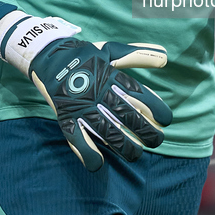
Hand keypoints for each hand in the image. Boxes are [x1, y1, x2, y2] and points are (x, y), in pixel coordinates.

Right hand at [29, 38, 171, 170]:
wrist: (48, 55)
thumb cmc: (85, 55)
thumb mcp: (111, 51)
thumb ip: (138, 55)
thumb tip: (165, 57)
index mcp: (109, 74)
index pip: (137, 93)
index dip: (154, 107)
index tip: (167, 120)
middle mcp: (97, 91)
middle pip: (125, 115)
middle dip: (145, 131)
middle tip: (157, 141)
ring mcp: (80, 105)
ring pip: (105, 130)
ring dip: (123, 146)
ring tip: (136, 155)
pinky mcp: (65, 116)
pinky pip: (75, 138)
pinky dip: (86, 153)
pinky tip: (98, 164)